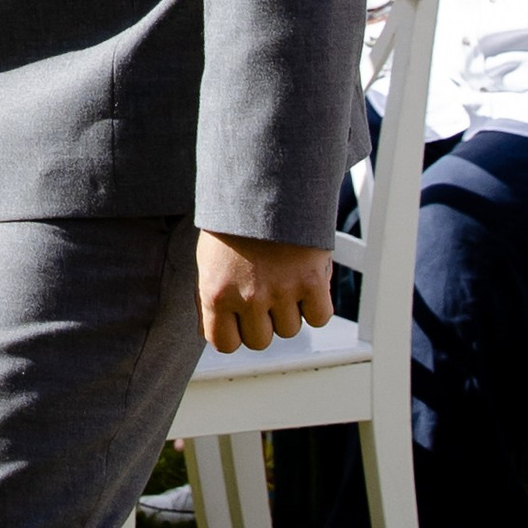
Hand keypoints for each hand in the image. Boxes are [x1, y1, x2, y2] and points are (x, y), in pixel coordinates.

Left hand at [195, 235, 332, 352]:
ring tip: (283, 277)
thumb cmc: (234, 222)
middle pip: (261, 342)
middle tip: (263, 292)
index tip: (238, 317)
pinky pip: (319, 317)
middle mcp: (247, 297)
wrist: (266, 184)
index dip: (234, 332)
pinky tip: (306, 282)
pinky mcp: (311, 281)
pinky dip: (316, 305)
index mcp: (215, 292)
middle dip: (262, 322)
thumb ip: (209, 299)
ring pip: (290, 330)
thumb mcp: (209, 260)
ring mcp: (281, 290)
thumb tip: (207, 333)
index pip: (224, 344)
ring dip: (289, 311)